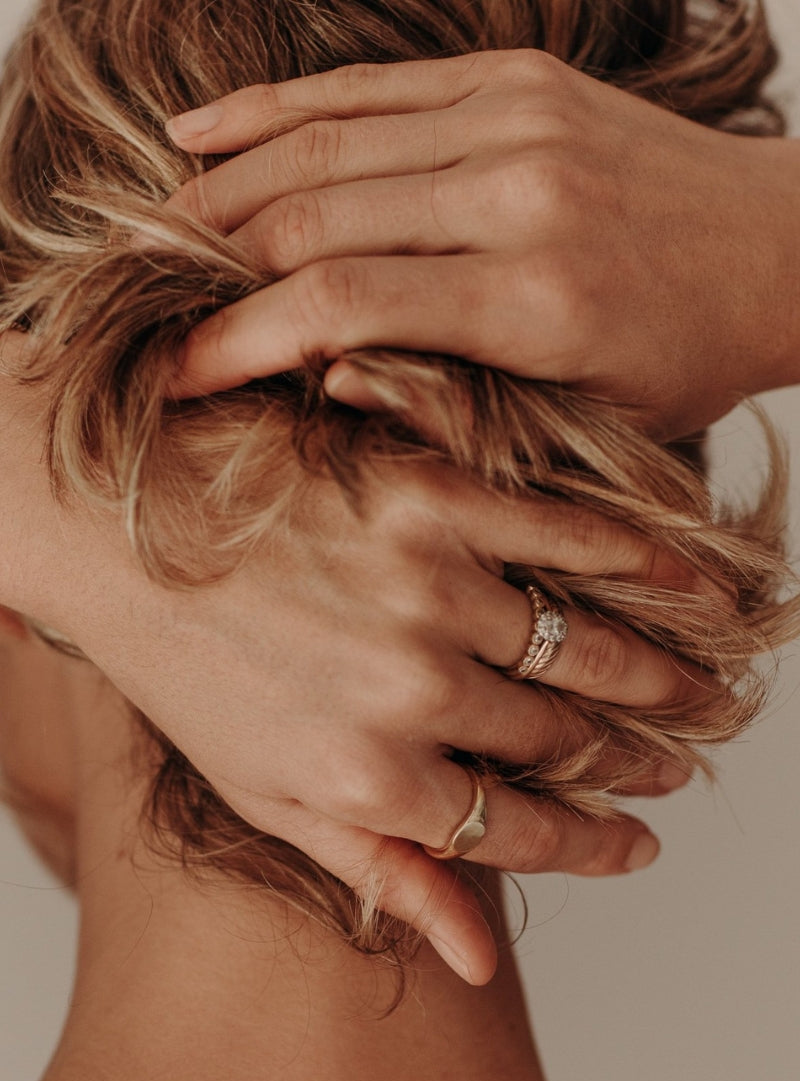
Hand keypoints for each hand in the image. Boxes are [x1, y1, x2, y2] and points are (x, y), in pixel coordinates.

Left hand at [5, 352, 703, 983]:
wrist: (110, 531)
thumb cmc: (186, 669)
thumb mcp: (265, 798)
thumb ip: (382, 873)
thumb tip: (479, 959)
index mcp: (370, 780)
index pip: (523, 828)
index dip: (597, 844)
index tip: (642, 845)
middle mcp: (411, 692)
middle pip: (569, 739)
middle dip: (640, 762)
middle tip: (680, 764)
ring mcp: (429, 589)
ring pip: (585, 649)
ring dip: (658, 678)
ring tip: (701, 694)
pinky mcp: (433, 499)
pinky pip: (569, 543)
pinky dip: (641, 570)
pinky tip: (689, 589)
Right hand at [164, 50, 799, 437]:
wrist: (777, 251)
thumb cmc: (682, 356)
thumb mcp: (580, 420)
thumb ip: (453, 403)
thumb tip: (323, 378)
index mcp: (533, 297)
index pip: (340, 302)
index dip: (238, 336)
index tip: (177, 372)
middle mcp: (515, 193)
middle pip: (314, 214)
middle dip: (210, 261)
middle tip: (144, 301)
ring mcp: (514, 119)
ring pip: (325, 142)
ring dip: (224, 185)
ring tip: (153, 228)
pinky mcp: (514, 77)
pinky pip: (368, 88)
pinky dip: (277, 109)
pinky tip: (206, 129)